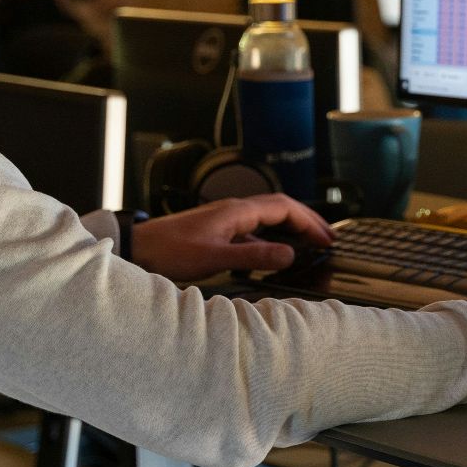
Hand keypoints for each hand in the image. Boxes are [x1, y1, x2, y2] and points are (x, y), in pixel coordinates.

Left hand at [130, 195, 333, 280]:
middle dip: (306, 221)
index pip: (284, 208)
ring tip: (309, 243)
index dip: (309, 222)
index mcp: (237, 212)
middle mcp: (234, 211)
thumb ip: (254, 258)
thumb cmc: (169, 251)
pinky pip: (253, 231)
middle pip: (280, 208)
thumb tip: (290, 255)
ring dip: (290, 228)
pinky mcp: (217, 231)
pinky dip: (270, 239)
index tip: (326, 239)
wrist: (138, 248)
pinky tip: (273, 255)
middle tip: (328, 238)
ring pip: (267, 218)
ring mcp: (225, 220)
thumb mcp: (215, 258)